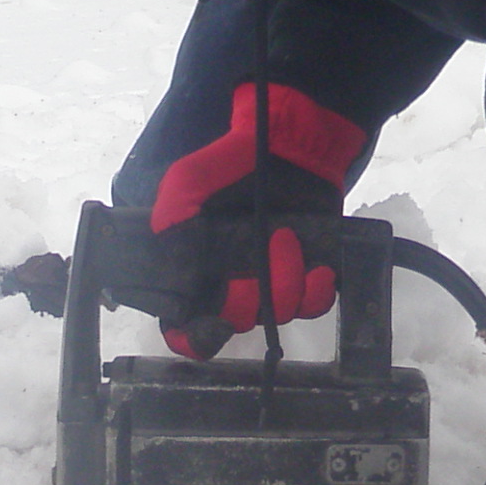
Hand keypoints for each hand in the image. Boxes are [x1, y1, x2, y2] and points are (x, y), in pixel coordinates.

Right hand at [148, 84, 363, 354]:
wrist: (288, 146)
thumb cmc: (233, 164)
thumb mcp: (188, 181)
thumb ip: (171, 215)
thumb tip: (168, 253)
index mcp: (199, 272)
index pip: (187, 328)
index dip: (195, 338)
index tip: (213, 323)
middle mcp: (235, 285)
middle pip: (239, 321)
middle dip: (250, 294)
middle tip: (260, 245)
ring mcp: (273, 283)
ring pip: (279, 313)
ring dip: (286, 280)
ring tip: (286, 237)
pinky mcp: (309, 277)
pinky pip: (314, 306)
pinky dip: (316, 292)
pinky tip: (317, 267)